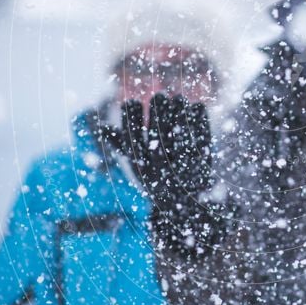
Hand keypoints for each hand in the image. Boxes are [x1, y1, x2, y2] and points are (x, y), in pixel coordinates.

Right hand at [101, 94, 211, 209]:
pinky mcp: (204, 165)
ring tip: (177, 98)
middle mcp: (160, 170)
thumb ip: (122, 146)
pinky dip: (200, 120)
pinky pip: (202, 138)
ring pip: (180, 133)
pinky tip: (197, 106)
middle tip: (159, 95)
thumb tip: (101, 126)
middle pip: (158, 133)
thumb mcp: (138, 167)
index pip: (131, 138)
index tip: (131, 102)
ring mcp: (183, 168)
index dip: (129, 117)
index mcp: (142, 169)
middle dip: (157, 110)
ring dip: (178, 112)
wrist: (186, 209)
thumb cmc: (157, 180)